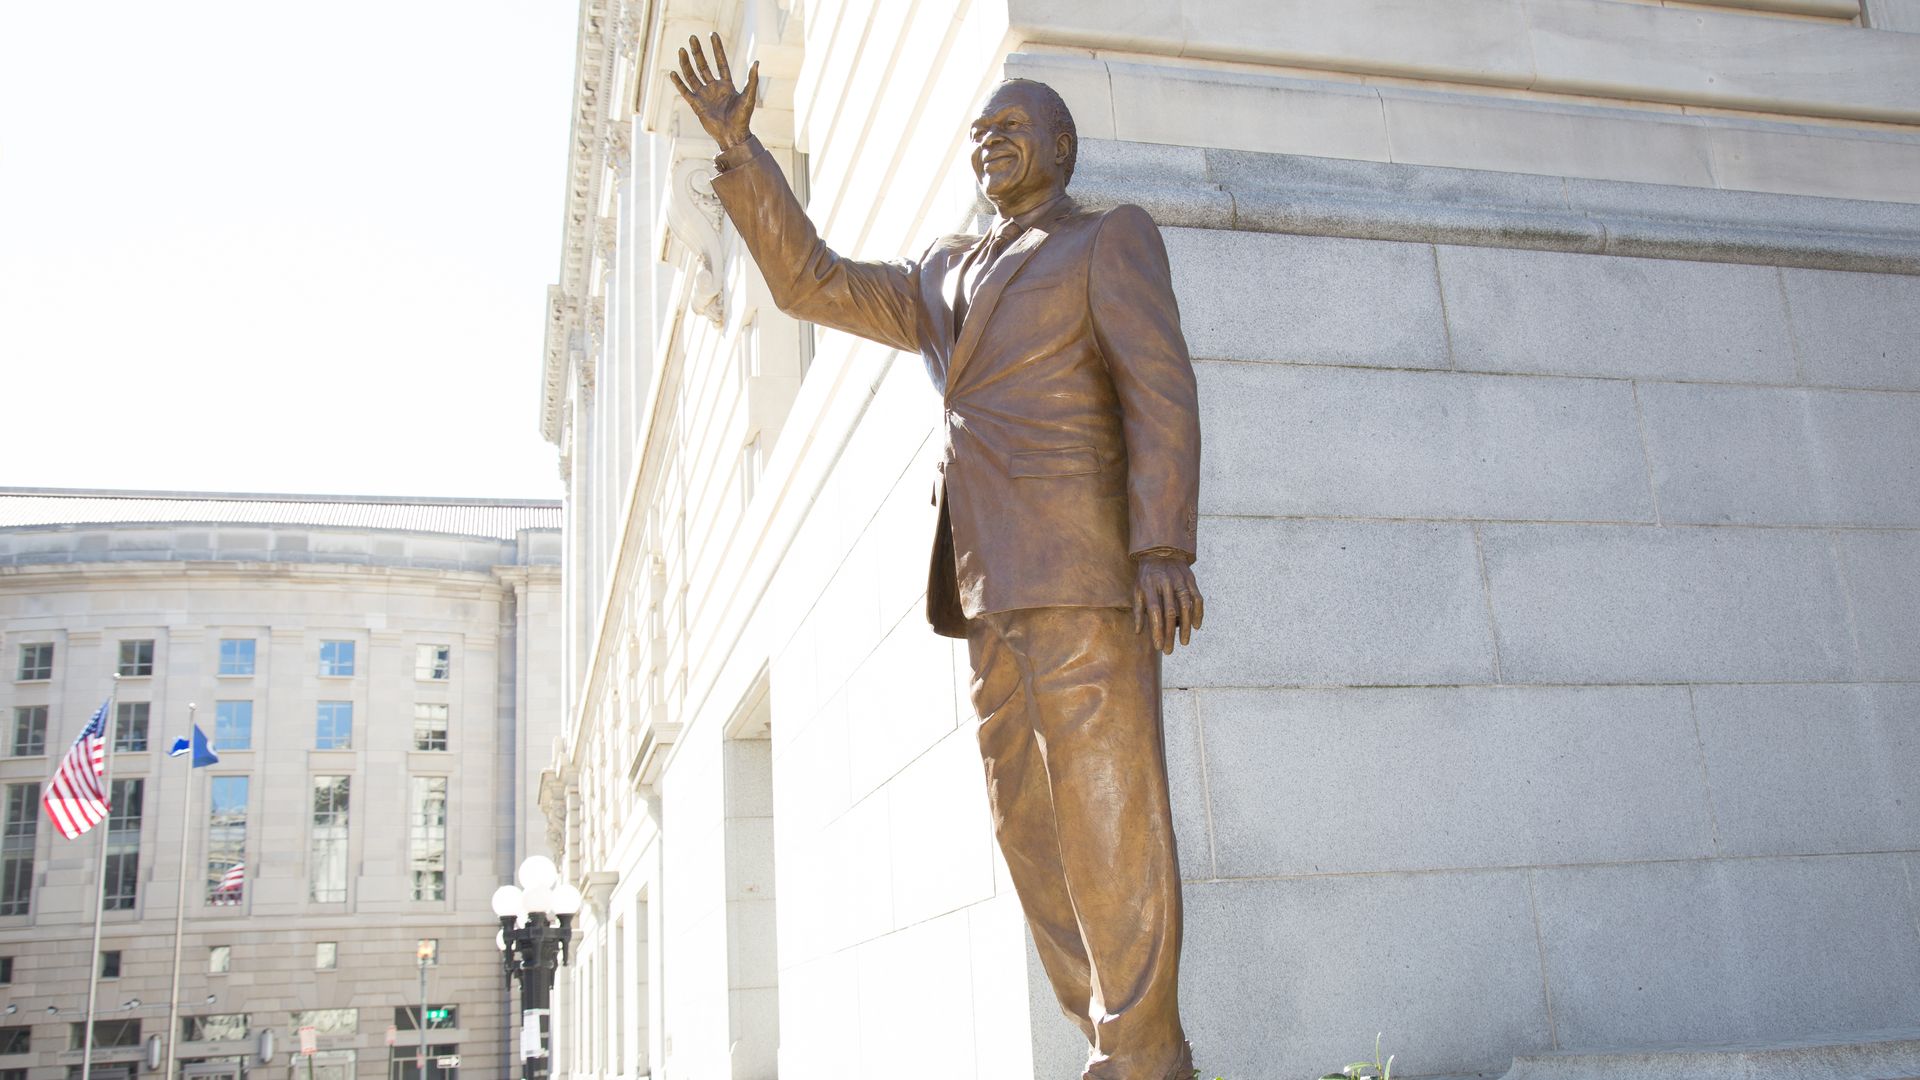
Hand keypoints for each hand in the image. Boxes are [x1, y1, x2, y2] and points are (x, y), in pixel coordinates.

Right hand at [668, 33, 758, 152]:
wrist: (733, 135)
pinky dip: (679, 83)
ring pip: (693, 76)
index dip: (717, 48)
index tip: (712, 34)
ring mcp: (704, 95)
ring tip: (681, 50)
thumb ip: (752, 79)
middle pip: (703, 66)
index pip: (720, 62)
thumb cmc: (743, 118)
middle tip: (693, 37)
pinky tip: (673, 73)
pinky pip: (685, 91)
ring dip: (686, 63)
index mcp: (726, 85)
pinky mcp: (696, 105)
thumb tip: (756, 62)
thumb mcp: (749, 97)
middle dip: (698, 52)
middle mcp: (714, 88)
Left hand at [1132, 555, 1203, 654]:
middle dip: (1170, 634)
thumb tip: (1138, 632)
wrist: (1161, 551)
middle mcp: (1166, 584)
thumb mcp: (1137, 590)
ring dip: (1186, 627)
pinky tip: (1196, 626)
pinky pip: (1197, 598)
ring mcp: (1180, 581)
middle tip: (1169, 651)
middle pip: (1170, 613)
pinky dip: (1198, 613)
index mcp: (1150, 586)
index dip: (1157, 630)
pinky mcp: (1191, 580)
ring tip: (1183, 642)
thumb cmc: (1146, 576)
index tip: (1158, 646)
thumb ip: (1138, 611)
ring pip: (1186, 607)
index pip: (1154, 612)